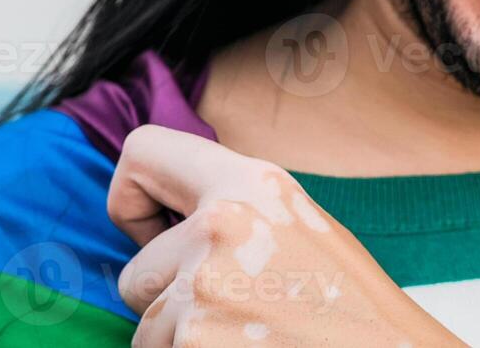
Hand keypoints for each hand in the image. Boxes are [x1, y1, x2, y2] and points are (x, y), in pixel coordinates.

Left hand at [108, 125, 465, 346]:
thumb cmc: (347, 305)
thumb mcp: (296, 225)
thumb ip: (231, 207)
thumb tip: (157, 214)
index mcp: (253, 183)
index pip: (141, 151)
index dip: (132, 200)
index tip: (155, 234)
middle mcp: (221, 224)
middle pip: (134, 269)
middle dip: (167, 300)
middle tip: (233, 311)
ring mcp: (202, 289)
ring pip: (145, 324)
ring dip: (182, 339)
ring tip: (247, 335)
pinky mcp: (192, 340)